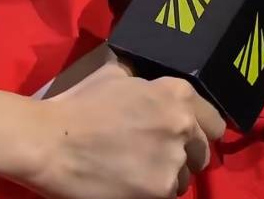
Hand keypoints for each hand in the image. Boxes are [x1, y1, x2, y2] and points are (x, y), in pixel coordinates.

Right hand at [27, 59, 226, 198]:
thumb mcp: (116, 76)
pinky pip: (167, 195)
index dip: (200, 132)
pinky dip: (152, 192)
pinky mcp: (160, 190)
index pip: (214, 122)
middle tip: (157, 158)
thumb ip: (144, 82)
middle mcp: (184, 124)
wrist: (49, 141)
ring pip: (185, 178)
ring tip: (139, 172)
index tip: (187, 140)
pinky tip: (131, 185)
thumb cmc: (78, 105)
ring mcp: (173, 159)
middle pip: (203, 152)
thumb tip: (151, 85)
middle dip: (186, 156)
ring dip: (168, 177)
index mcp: (177, 93)